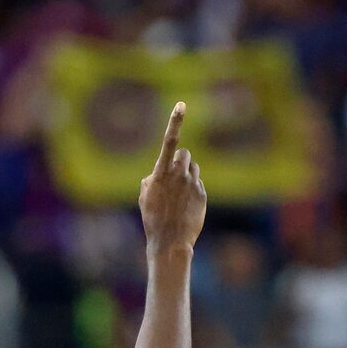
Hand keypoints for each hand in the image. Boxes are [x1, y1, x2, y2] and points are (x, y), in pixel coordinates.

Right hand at [138, 101, 205, 253]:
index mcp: (161, 174)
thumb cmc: (153, 219)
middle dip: (180, 161)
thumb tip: (156, 174)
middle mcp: (178, 175)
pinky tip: (185, 205)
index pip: (169, 142)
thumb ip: (151, 179)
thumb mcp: (144, 197)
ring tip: (178, 195)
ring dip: (186, 174)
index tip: (181, 105)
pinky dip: (192, 189)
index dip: (175, 122)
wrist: (170, 242)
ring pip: (192, 167)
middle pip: (184, 153)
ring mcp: (192, 183)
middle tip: (173, 178)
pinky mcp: (202, 193)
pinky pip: (197, 181)